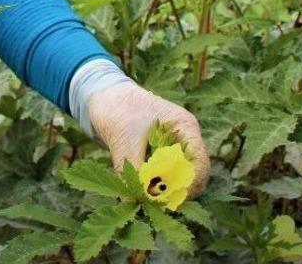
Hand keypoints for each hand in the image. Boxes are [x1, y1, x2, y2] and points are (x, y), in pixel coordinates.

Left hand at [88, 81, 208, 197]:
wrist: (101, 96)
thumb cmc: (117, 109)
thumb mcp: (124, 141)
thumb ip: (132, 171)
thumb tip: (136, 201)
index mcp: (185, 126)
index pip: (201, 161)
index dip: (189, 183)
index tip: (170, 197)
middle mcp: (184, 137)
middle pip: (195, 173)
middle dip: (179, 191)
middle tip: (158, 204)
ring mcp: (174, 146)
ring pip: (180, 177)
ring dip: (167, 190)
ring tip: (149, 199)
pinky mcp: (160, 154)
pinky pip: (165, 176)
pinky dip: (157, 185)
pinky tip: (143, 192)